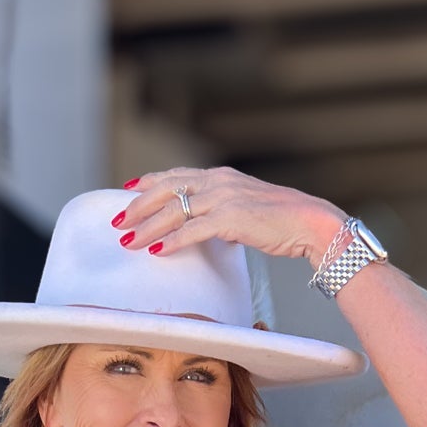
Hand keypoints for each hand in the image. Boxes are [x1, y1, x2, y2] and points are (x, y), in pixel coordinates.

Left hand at [113, 165, 348, 264]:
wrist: (308, 222)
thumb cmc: (282, 221)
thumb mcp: (247, 211)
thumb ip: (227, 214)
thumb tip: (215, 229)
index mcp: (220, 176)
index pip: (176, 175)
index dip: (149, 183)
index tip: (128, 191)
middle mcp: (218, 181)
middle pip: (166, 189)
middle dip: (138, 206)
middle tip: (118, 222)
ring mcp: (223, 198)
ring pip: (174, 211)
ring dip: (147, 227)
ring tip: (128, 241)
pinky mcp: (230, 218)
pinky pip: (192, 230)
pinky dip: (171, 241)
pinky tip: (156, 251)